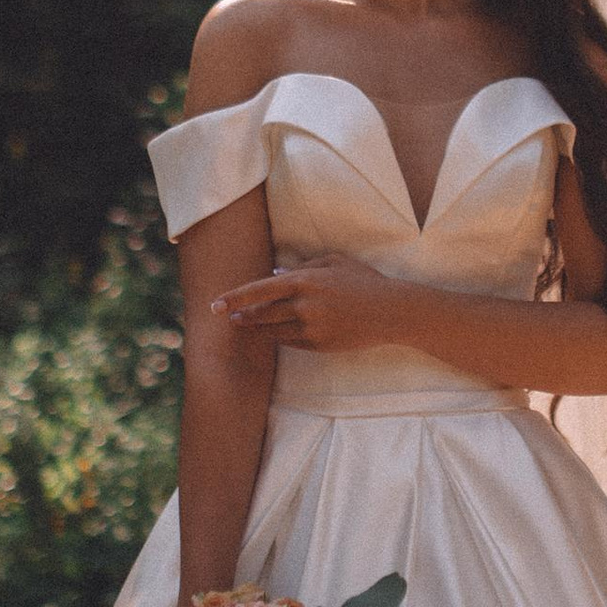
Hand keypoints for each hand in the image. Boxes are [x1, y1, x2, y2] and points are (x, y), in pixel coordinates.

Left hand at [210, 253, 401, 351]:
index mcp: (305, 280)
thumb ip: (303, 265)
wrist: (391, 312)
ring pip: (273, 331)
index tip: (215, 305)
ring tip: (245, 324)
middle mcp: (304, 305)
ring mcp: (311, 328)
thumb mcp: (334, 261)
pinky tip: (275, 332)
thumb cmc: (364, 281)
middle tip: (228, 317)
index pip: (259, 290)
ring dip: (257, 329)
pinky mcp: (319, 345)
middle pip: (261, 314)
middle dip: (241, 316)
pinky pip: (290, 342)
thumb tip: (275, 273)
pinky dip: (280, 336)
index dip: (234, 298)